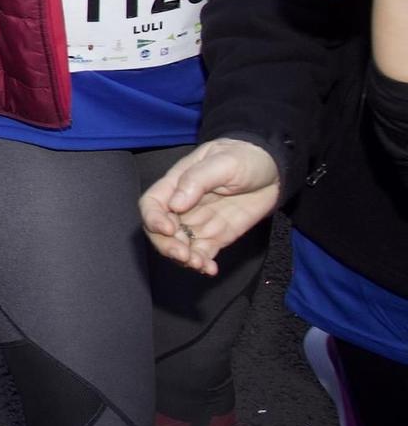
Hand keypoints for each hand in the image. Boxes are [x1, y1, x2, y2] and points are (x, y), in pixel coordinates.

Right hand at [138, 138, 280, 275]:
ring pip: (180, 245)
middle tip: (184, 256)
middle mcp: (182, 206)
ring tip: (201, 264)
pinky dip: (202, 264)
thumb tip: (175, 205)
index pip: (152, 204)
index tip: (168, 229)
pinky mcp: (216, 236)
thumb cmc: (244, 157)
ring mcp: (198, 223)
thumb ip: (197, 180)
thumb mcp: (223, 162)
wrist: (273, 170)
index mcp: (176, 184)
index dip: (152, 219)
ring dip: (184, 259)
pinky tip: (210, 269)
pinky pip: (202, 253)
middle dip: (167, 246)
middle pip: (160, 230)